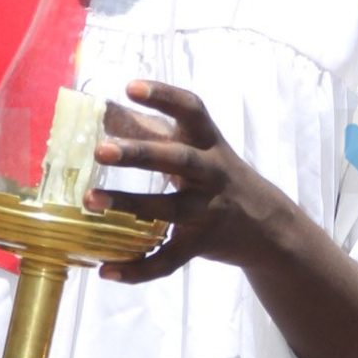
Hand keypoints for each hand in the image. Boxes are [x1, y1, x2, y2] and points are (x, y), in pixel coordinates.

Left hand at [88, 83, 289, 284]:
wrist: (267, 226)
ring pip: (168, 208)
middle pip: (178, 159)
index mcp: (209, 143)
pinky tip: (107, 270)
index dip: (163, 96)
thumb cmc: (218, 177)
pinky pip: (168, 259)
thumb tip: (105, 110)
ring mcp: (208, 210)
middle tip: (101, 150)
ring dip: (128, 204)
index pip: (191, 110)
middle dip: (139, 154)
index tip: (130, 87)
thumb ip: (157, 132)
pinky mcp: (202, 243)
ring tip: (90, 202)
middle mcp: (211, 173)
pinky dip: (138, 268)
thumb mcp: (199, 149)